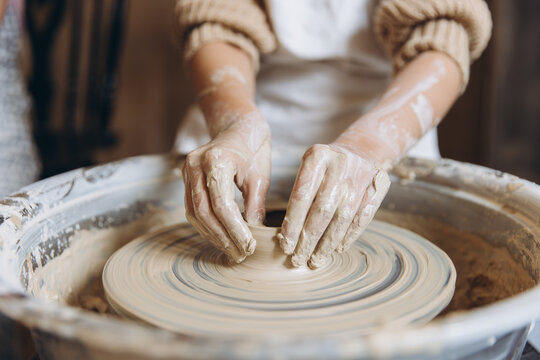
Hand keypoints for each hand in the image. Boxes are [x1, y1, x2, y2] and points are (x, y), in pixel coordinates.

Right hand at [182, 114, 270, 262]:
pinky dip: (206, 226)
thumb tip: (254, 236)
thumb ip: (255, 205)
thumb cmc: (253, 149)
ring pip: (194, 213)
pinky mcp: (186, 178)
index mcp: (216, 160)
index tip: (249, 246)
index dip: (235, 230)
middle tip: (241, 255)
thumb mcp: (260, 176)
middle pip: (204, 212)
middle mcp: (195, 164)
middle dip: (223, 237)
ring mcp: (187, 171)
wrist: (238, 126)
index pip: (221, 204)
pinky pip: (192, 208)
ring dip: (213, 236)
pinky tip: (221, 238)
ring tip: (232, 251)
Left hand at [277, 144, 389, 268]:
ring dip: (327, 243)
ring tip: (315, 260)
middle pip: (322, 210)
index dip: (292, 224)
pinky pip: (362, 218)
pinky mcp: (378, 187)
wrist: (361, 151)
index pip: (301, 197)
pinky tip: (337, 249)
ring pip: (342, 217)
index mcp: (318, 157)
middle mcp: (340, 164)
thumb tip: (287, 235)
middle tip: (298, 259)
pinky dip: (349, 236)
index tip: (285, 245)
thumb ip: (299, 194)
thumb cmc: (326, 166)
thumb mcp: (308, 168)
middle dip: (308, 239)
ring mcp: (361, 176)